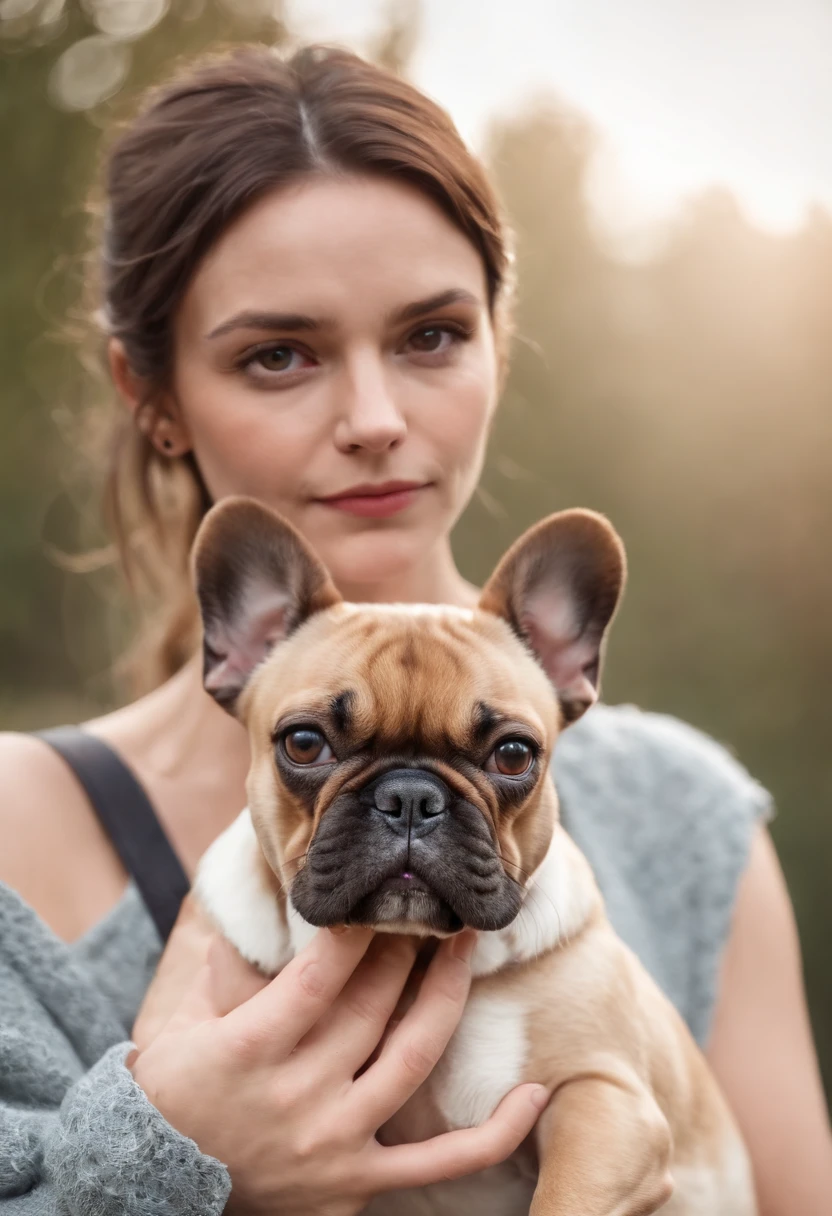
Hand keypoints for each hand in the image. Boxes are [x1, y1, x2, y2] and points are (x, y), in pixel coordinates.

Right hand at [129, 923, 547, 1215]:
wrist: (154, 1190)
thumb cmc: (172, 1098)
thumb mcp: (184, 1028)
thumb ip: (225, 974)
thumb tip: (252, 917)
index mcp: (251, 1048)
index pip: (320, 974)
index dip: (356, 929)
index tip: (377, 891)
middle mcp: (299, 1094)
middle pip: (373, 1003)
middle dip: (405, 943)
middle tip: (427, 902)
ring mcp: (335, 1141)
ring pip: (412, 1056)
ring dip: (446, 994)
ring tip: (467, 945)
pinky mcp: (359, 1182)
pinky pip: (442, 1161)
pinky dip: (496, 1133)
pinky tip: (535, 1095)